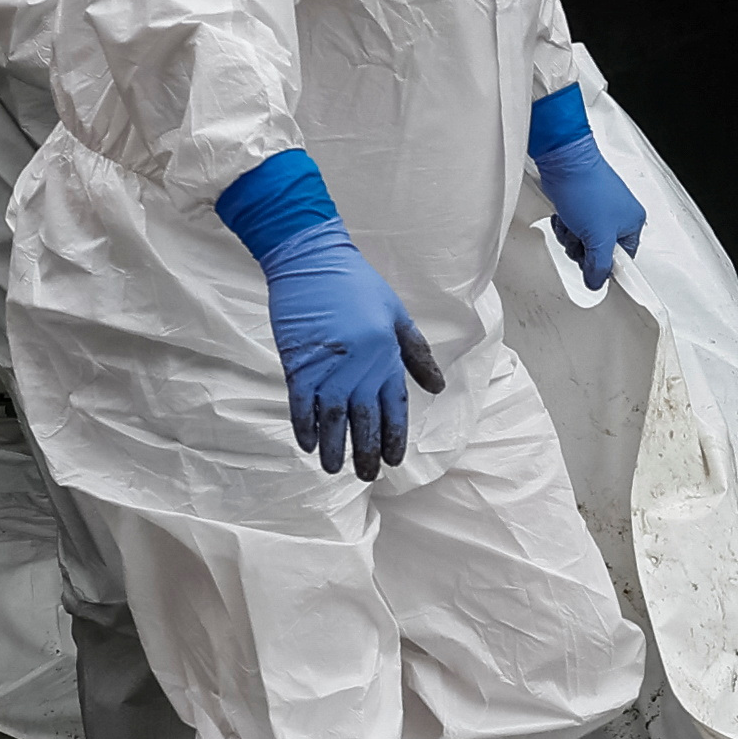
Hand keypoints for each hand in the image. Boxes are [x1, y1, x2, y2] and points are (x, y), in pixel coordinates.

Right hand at [260, 227, 440, 474]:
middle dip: (366, 452)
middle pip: (364, 421)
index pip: (394, 409)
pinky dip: (306, 427)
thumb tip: (437, 388)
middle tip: (366, 477)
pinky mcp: (299, 365)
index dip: (394, 437)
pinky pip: (302, 405)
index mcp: (386, 358)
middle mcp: (360, 369)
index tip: (393, 462)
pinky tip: (309, 445)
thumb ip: (416, 354)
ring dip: (335, 448)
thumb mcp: (397, 315)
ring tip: (335, 470)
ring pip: (334, 420)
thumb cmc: (357, 285)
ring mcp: (328, 369)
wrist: (313, 261)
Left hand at [527, 88, 648, 289]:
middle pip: (600, 253)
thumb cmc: (586, 188)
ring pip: (583, 242)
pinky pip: (572, 229)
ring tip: (572, 224)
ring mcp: (597, 211)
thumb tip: (596, 282)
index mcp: (632, 223)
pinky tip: (564, 217)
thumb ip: (599, 266)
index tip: (598, 278)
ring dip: (572, 238)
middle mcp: (617, 216)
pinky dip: (564, 226)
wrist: (563, 162)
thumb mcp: (598, 237)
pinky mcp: (579, 205)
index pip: (624, 260)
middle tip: (581, 240)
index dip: (608, 269)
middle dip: (584, 250)